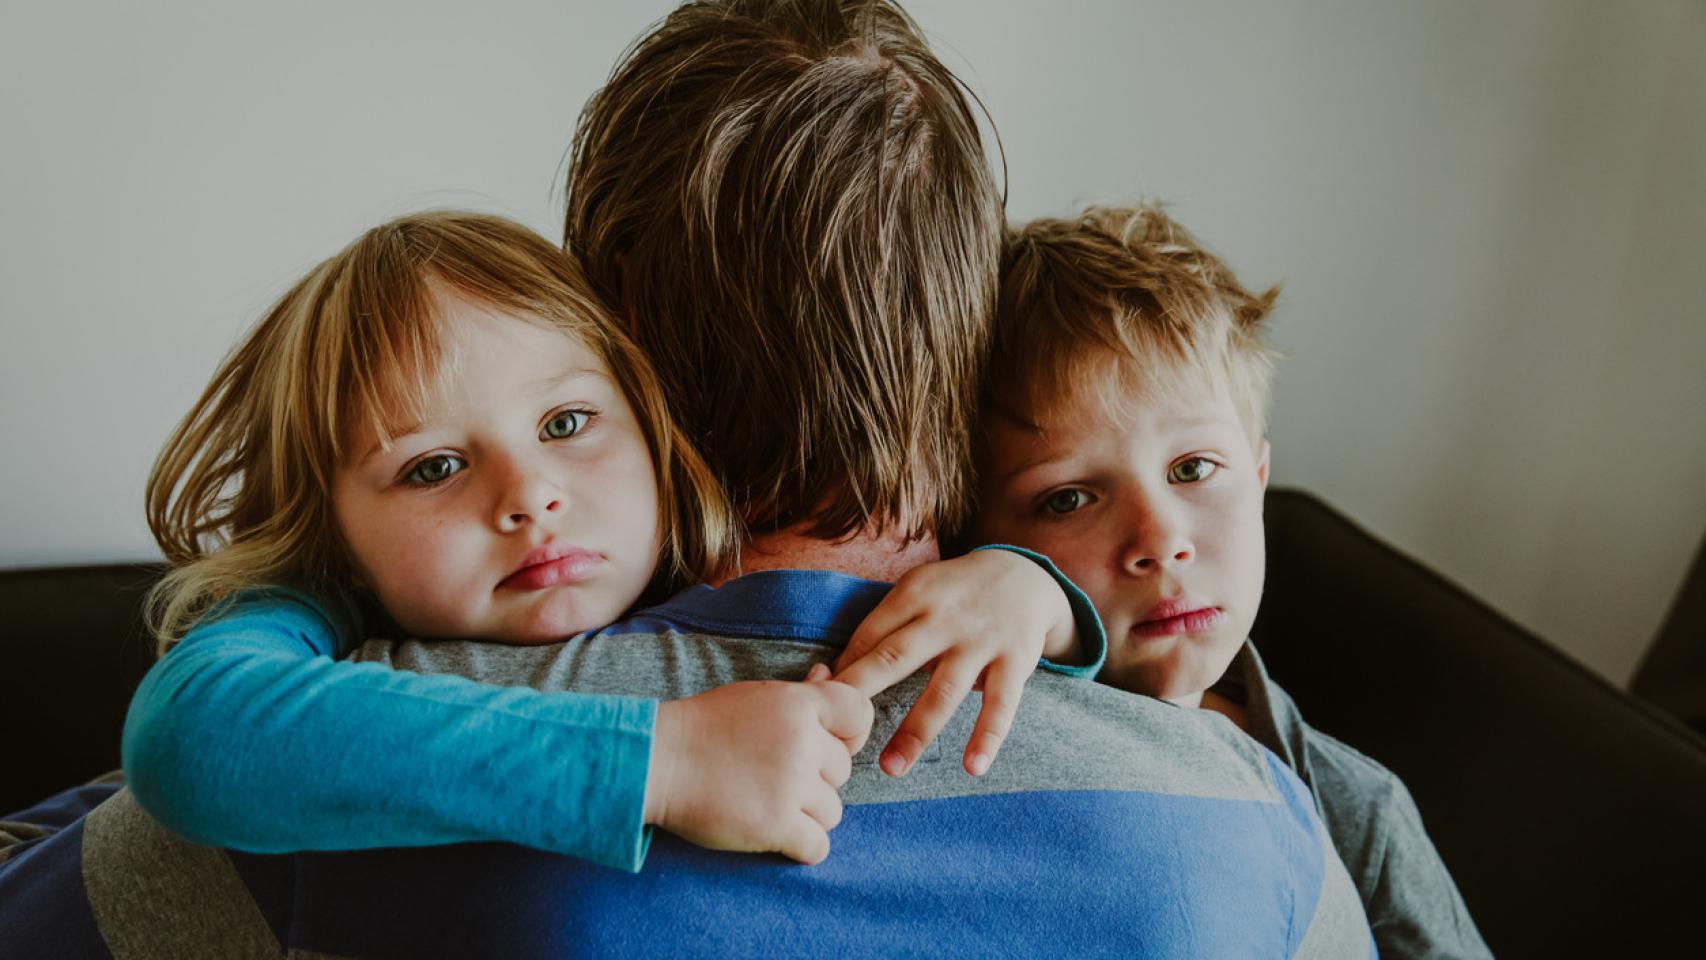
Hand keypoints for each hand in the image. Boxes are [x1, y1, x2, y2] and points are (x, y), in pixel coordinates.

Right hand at [645, 678, 872, 864]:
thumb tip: (827, 672)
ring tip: (770, 804)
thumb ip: (798, 692)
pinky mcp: (775, 825)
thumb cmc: (703, 727)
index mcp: (798, 704)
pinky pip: (818, 846)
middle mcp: (801, 741)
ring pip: (833, 811)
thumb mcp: (753, 696)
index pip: (860, 714)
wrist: (656, 761)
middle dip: (818, 779)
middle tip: (776, 777)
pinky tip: (777, 834)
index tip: (827, 745)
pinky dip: (800, 847)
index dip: (850, 734)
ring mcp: (790, 785)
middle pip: (844, 770)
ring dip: (808, 814)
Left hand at [830, 549, 1075, 778]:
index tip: (822, 704)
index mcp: (914, 594)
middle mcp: (945, 618)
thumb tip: (836, 673)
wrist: (1025, 574)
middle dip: (861, 694)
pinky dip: (987, 737)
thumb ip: (886, 625)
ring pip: (943, 692)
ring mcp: (981, 641)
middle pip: (895, 658)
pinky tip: (973, 767)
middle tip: (836, 734)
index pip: (868, 636)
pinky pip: (1000, 706)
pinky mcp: (1015, 662)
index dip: (843, 671)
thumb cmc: (955, 593)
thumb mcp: (919, 589)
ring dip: (915, 732)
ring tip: (891, 768)